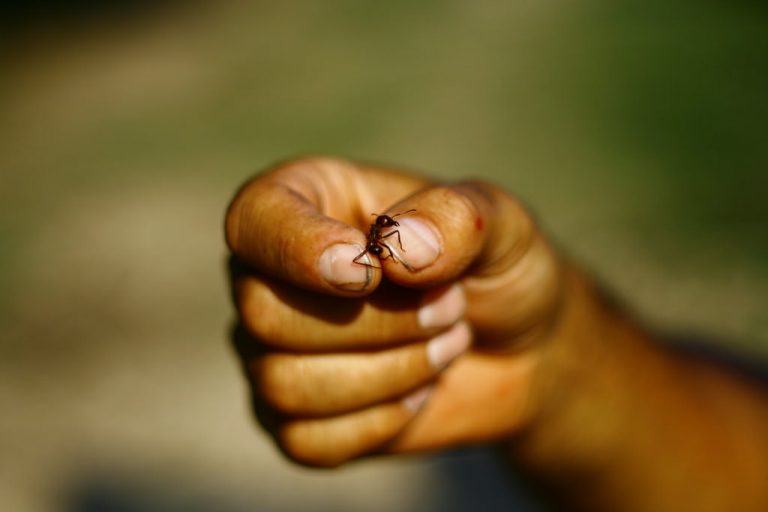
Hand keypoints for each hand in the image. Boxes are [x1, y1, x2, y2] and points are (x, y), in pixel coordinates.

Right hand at [226, 156, 564, 466]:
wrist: (519, 350)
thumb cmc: (498, 270)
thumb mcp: (503, 224)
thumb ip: (458, 216)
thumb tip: (398, 249)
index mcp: (309, 201)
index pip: (253, 219)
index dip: (300, 250)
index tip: (371, 272)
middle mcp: (274, 275)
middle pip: (264, 313)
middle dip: (376, 324)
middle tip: (450, 308)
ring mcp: (275, 349)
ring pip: (284, 384)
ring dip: (388, 373)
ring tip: (446, 346)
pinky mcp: (296, 416)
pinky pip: (306, 440)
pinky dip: (379, 423)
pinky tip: (419, 393)